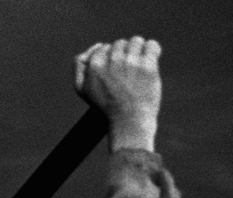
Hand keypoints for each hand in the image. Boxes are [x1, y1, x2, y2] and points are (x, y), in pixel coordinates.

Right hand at [75, 37, 162, 151]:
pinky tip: (151, 61)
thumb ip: (79, 67)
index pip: (103, 47)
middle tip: (127, 72)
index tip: (115, 71)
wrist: (128, 121)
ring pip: (136, 41)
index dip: (109, 58)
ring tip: (139, 66)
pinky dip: (153, 50)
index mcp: (94, 65)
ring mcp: (130, 62)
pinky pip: (152, 45)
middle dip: (124, 54)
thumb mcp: (82, 89)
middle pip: (120, 43)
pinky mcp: (148, 66)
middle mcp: (111, 61)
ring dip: (138, 51)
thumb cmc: (106, 107)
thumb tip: (95, 47)